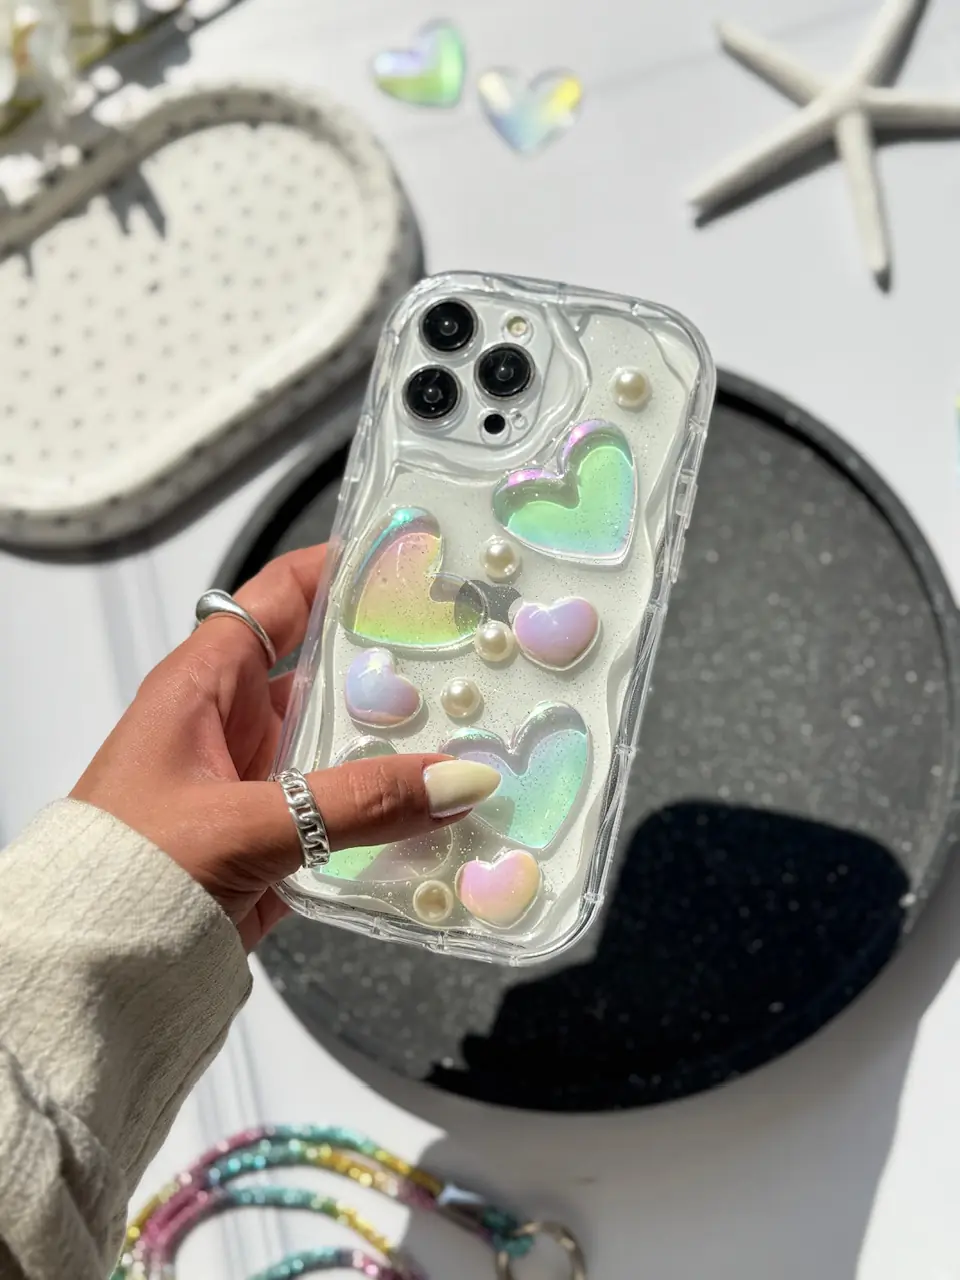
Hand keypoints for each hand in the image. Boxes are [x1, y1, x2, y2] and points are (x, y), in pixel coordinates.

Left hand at [71, 545, 498, 950]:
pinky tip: (446, 819)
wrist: (91, 974)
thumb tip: (462, 779)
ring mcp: (260, 785)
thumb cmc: (134, 867)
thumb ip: (357, 803)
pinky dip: (391, 819)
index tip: (411, 562)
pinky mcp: (278, 845)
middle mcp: (235, 724)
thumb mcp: (246, 823)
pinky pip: (347, 817)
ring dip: (402, 751)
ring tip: (480, 737)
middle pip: (328, 675)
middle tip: (472, 658)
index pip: (279, 599)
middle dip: (396, 668)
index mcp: (206, 685)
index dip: (339, 571)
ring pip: (344, 749)